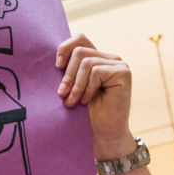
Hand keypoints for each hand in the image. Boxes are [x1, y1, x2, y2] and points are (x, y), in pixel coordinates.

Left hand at [55, 34, 135, 160]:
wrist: (103, 135)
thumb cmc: (86, 115)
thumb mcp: (72, 88)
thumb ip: (68, 71)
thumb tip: (50, 57)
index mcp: (97, 58)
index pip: (79, 39)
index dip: (65, 48)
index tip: (56, 67)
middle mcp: (109, 58)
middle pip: (80, 51)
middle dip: (67, 74)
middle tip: (61, 95)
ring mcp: (118, 64)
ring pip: (86, 62)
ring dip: (75, 85)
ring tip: (72, 102)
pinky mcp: (123, 72)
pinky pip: (96, 71)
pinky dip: (87, 88)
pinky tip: (86, 101)